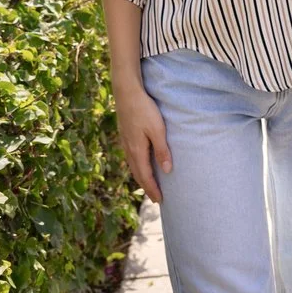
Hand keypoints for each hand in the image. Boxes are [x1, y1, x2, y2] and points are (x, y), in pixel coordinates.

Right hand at [114, 81, 172, 203]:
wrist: (126, 92)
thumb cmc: (144, 109)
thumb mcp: (157, 129)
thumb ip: (162, 150)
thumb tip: (166, 170)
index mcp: (137, 150)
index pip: (145, 176)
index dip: (152, 189)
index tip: (160, 200)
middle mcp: (129, 149)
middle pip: (138, 174)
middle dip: (146, 187)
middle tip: (155, 198)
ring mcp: (125, 142)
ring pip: (133, 166)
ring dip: (141, 177)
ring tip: (149, 185)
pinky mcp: (125, 135)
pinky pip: (131, 157)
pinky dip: (137, 167)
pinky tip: (140, 164)